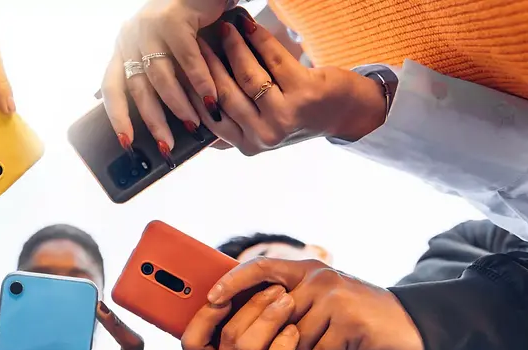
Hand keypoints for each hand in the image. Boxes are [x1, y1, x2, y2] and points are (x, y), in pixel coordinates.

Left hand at [101, 0, 225, 155]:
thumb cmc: (191, 23)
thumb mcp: (168, 51)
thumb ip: (163, 78)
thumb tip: (169, 122)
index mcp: (124, 47)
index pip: (111, 87)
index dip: (117, 117)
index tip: (126, 142)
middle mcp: (130, 37)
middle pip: (138, 88)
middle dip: (153, 121)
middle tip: (166, 145)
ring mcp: (148, 27)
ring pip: (161, 77)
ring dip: (178, 105)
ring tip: (193, 124)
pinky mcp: (172, 19)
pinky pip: (186, 60)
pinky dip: (200, 82)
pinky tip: (210, 99)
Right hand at [181, 285, 336, 349]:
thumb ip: (237, 345)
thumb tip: (238, 294)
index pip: (191, 341)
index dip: (206, 314)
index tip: (229, 290)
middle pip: (225, 338)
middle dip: (251, 306)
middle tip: (275, 290)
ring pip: (246, 349)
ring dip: (269, 319)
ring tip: (288, 303)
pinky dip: (282, 344)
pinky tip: (294, 331)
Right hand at [195, 17, 386, 155]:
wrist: (343, 113)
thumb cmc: (297, 117)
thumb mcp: (260, 130)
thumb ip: (230, 129)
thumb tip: (191, 118)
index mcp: (248, 145)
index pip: (211, 115)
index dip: (195, 89)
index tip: (183, 65)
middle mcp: (264, 135)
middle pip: (224, 95)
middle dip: (208, 64)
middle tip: (197, 42)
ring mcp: (285, 116)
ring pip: (247, 76)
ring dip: (232, 48)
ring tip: (223, 29)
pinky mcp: (304, 92)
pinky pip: (273, 59)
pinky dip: (258, 39)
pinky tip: (247, 26)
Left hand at [207, 257, 423, 349]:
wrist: (410, 329)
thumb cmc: (355, 323)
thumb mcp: (320, 305)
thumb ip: (288, 306)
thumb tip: (238, 322)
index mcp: (305, 270)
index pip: (259, 266)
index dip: (233, 282)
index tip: (211, 301)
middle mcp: (318, 277)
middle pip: (273, 315)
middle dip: (272, 346)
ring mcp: (335, 296)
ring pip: (295, 339)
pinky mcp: (351, 319)